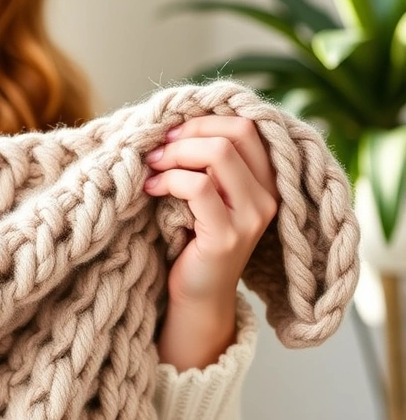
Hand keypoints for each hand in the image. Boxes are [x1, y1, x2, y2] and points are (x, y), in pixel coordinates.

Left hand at [142, 116, 279, 368]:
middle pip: (235, 133)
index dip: (204, 123)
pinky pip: (198, 187)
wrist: (197, 297)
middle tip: (157, 150)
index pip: (246, 127)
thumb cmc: (192, 240)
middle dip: (188, 134)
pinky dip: (169, 180)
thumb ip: (204, 163)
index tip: (171, 135)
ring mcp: (251, 216)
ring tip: (152, 169)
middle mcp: (268, 196)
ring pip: (218, 155)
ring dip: (176, 155)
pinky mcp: (227, 235)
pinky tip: (151, 190)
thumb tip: (173, 123)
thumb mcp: (204, 195)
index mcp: (267, 181)